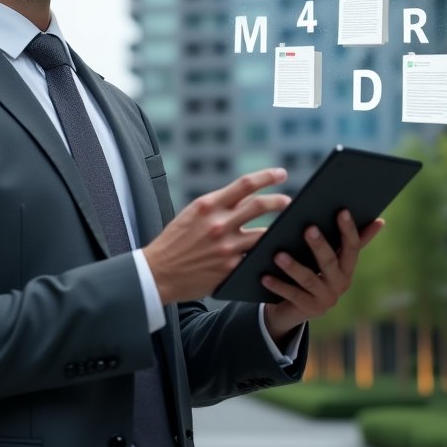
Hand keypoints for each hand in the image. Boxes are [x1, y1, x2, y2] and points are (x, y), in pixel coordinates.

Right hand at [143, 168, 289, 304]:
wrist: (158, 272)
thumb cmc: (175, 241)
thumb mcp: (192, 215)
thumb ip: (218, 205)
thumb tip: (246, 197)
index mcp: (208, 205)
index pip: (244, 184)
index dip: (266, 177)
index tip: (281, 173)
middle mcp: (218, 223)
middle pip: (259, 206)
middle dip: (279, 201)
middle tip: (288, 201)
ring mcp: (226, 247)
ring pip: (263, 234)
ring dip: (278, 231)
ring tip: (286, 230)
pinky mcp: (230, 268)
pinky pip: (254, 258)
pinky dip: (265, 255)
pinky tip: (272, 254)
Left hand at [262, 210, 384, 344]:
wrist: (294, 308)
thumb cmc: (313, 272)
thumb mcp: (331, 257)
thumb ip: (349, 241)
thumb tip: (380, 220)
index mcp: (347, 267)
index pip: (352, 246)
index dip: (348, 229)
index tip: (342, 210)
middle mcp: (341, 284)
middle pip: (330, 262)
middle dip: (319, 245)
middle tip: (308, 228)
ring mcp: (325, 299)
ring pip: (309, 280)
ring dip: (293, 267)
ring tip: (278, 254)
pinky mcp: (308, 311)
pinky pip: (291, 295)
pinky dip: (277, 285)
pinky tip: (264, 276)